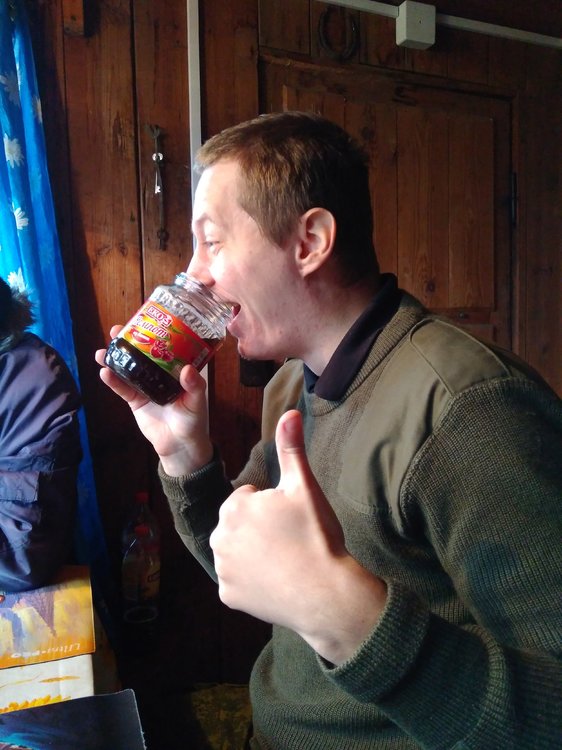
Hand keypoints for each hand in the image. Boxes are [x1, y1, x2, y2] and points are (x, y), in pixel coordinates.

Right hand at [95, 325, 212, 474]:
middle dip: (127, 342)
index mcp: (175, 370)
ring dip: (114, 359)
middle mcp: (158, 375)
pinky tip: (104, 372)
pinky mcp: (135, 401)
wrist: (180, 445)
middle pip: (140, 354)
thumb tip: (187, 369)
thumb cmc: (193, 420)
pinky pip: (122, 389)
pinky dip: (113, 381)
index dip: (152, 333)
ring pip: (127, 369)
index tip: (141, 321)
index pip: (162, 346)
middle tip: (115, 330)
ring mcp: (145, 387)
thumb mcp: (197, 401)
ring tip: (102, 351)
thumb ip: (194, 386)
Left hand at [210, 409, 386, 664]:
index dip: (272, 506)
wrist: (326, 593)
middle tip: (289, 539)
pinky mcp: (227, 596)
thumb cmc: (315, 535)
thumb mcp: (304, 486)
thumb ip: (290, 448)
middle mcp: (218, 537)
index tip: (290, 520)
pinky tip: (274, 581)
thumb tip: (290, 412)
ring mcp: (222, 570)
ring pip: (235, 551)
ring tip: (283, 560)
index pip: (248, 498)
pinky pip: (236, 581)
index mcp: (233, 507)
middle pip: (238, 524)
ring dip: (252, 553)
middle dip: (258, 528)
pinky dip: (251, 582)